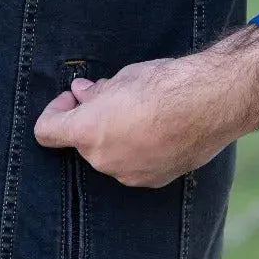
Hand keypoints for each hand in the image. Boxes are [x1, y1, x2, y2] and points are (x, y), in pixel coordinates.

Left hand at [33, 25, 258, 187]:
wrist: (212, 103)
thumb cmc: (165, 85)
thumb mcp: (123, 78)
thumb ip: (97, 93)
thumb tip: (82, 93)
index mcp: (88, 132)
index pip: (46, 132)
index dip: (54, 111)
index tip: (71, 97)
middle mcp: (103, 160)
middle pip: (81, 143)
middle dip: (90, 120)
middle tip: (110, 95)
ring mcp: (129, 175)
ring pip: (110, 154)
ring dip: (115, 136)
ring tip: (141, 110)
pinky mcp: (154, 180)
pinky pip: (134, 164)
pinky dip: (138, 149)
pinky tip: (159, 128)